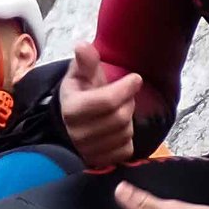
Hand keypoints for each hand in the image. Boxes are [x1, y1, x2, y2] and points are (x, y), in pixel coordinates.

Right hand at [60, 42, 142, 168]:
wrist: (74, 118)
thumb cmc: (81, 91)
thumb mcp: (81, 73)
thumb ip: (85, 61)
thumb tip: (82, 46)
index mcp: (71, 108)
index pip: (106, 102)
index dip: (126, 88)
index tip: (136, 78)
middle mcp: (76, 133)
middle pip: (119, 118)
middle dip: (127, 103)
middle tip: (124, 96)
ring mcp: (87, 151)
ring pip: (125, 134)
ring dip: (128, 120)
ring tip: (118, 112)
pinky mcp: (99, 162)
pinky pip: (126, 150)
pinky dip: (127, 138)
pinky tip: (117, 130)